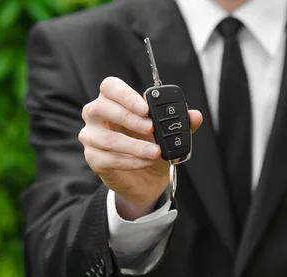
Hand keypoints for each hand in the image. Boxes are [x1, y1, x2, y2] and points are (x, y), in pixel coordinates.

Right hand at [79, 77, 202, 219]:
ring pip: (108, 138)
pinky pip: (109, 158)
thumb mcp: (167, 134)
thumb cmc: (150, 147)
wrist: (145, 179)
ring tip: (155, 152)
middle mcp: (96, 115)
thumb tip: (195, 116)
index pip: (110, 87)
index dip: (125, 95)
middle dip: (129, 118)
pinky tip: (146, 161)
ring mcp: (91, 137)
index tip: (145, 108)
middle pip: (101, 107)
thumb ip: (180, 123)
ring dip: (134, 146)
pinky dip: (131, 161)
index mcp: (112, 100)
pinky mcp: (94, 159)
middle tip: (151, 128)